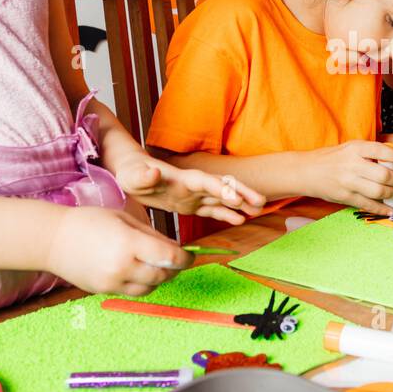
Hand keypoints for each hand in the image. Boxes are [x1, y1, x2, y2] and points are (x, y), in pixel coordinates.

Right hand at [45, 206, 189, 295]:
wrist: (52, 240)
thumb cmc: (89, 221)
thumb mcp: (124, 219)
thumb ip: (152, 235)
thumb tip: (175, 248)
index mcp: (129, 243)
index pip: (169, 257)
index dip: (185, 258)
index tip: (190, 255)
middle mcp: (122, 266)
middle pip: (163, 275)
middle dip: (174, 269)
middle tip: (177, 260)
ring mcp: (112, 282)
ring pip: (150, 288)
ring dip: (159, 278)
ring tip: (156, 265)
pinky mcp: (104, 291)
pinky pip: (133, 292)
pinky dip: (142, 284)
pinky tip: (138, 271)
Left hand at [117, 156, 264, 225]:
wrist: (132, 174)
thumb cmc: (131, 174)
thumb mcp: (134, 176)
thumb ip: (145, 175)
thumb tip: (153, 171)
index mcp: (183, 178)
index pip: (206, 182)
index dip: (221, 188)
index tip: (237, 197)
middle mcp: (193, 185)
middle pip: (222, 187)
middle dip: (242, 192)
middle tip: (261, 202)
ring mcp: (194, 194)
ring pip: (222, 198)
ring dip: (240, 203)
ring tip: (258, 210)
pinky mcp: (191, 204)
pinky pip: (212, 209)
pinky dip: (226, 214)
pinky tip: (239, 220)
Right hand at [307, 139, 392, 215]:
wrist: (306, 171)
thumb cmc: (329, 158)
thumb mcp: (348, 148)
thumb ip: (368, 152)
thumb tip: (392, 158)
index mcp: (354, 148)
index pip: (381, 151)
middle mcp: (352, 165)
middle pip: (383, 175)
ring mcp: (348, 182)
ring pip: (378, 191)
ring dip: (390, 193)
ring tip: (390, 192)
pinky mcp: (345, 197)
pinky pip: (368, 205)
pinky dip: (381, 209)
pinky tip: (389, 210)